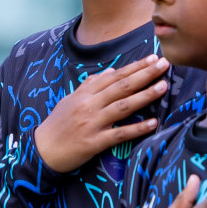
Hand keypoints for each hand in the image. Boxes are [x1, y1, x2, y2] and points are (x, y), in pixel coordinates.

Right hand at [34, 55, 169, 172]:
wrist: (42, 150)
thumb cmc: (57, 124)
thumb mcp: (70, 100)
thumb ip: (90, 85)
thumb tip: (111, 71)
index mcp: (84, 94)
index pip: (114, 76)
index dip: (134, 67)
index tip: (153, 58)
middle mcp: (89, 105)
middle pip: (121, 87)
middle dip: (144, 74)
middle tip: (164, 64)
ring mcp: (92, 123)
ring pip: (123, 106)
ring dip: (145, 95)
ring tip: (163, 86)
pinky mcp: (94, 142)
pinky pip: (119, 134)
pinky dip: (137, 128)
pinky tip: (153, 122)